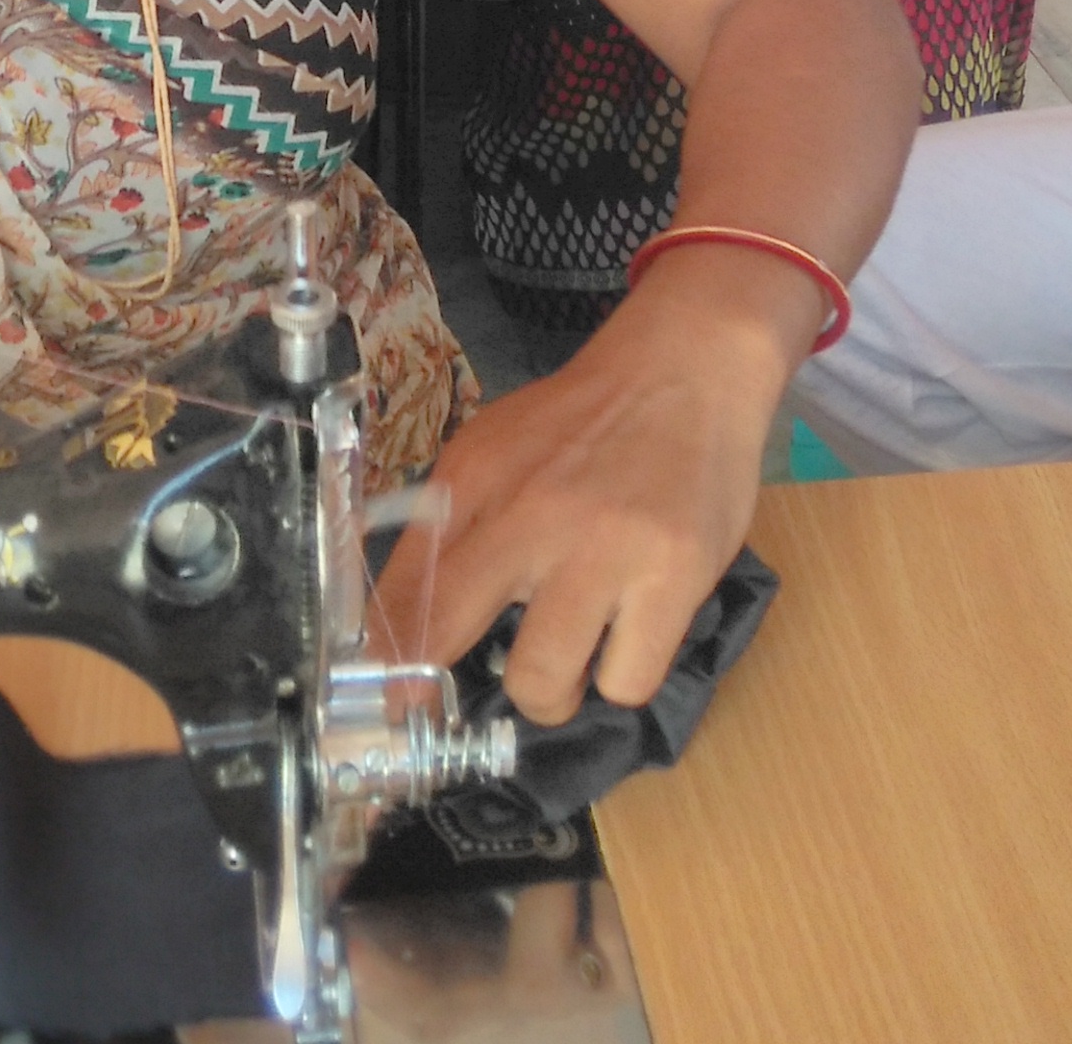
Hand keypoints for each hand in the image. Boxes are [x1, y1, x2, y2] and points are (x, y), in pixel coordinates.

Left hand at [377, 251, 800, 718]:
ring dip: (551, 695)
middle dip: (443, 692)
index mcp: (470, 483)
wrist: (686, 367)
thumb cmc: (582, 421)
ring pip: (542, 684)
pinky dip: (624, 678)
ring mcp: (602, 549)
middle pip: (447, 636)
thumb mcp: (491, 449)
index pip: (401, 590)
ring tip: (572, 661)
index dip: (385, 662)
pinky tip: (630, 638)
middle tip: (463, 703)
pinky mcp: (672, 576)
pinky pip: (628, 683)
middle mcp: (527, 516)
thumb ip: (446, 526)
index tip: (391, 701)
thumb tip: (397, 618)